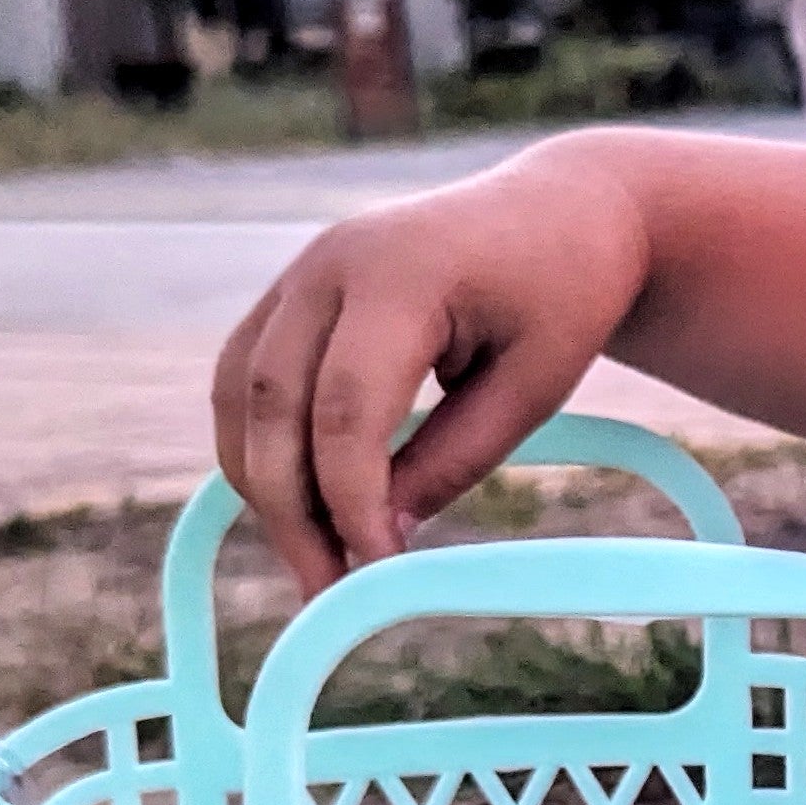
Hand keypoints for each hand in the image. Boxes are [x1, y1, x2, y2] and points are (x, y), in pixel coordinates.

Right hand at [212, 144, 651, 596]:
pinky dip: (261, 449)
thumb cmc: (565, 296)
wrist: (561, 212)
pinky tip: (302, 510)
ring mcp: (301, 271)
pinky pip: (248, 379)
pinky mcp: (294, 293)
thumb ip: (456, 457)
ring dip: (263, 485)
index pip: (345, 406)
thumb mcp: (536, 386)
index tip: (376, 571)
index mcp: (400, 272)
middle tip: (327, 592)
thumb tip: (380, 536)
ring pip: (240, 394)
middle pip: (271, 401)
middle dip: (289, 507)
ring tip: (315, 563)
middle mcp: (329, 262)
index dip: (350, 498)